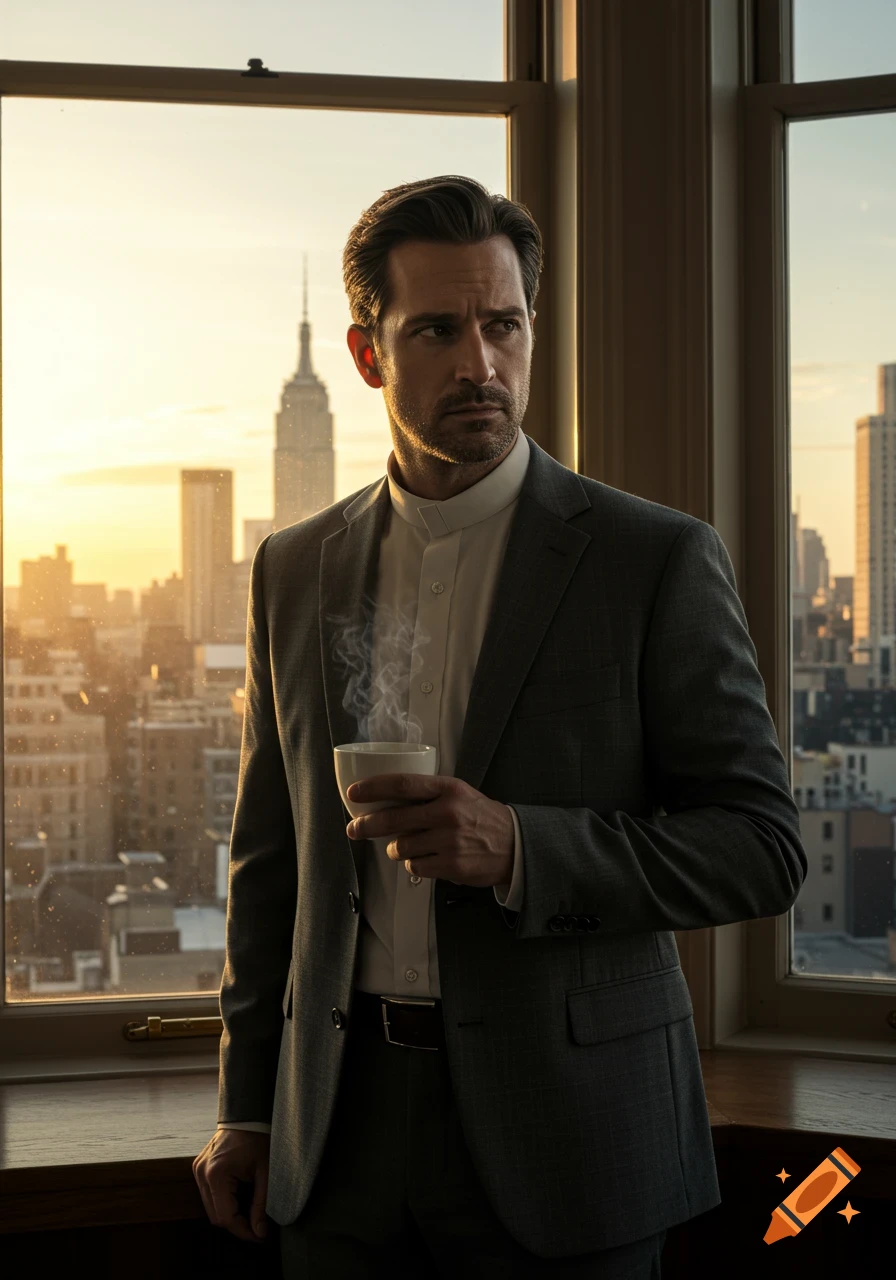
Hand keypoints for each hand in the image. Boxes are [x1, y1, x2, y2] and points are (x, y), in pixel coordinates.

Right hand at [193, 1129, 271, 1244]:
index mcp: (217, 1174)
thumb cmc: (258, 1138)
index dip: (243, 1231)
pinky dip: (223, 1202)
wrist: (247, 1114)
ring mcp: (197, 1170)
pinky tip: (239, 1198)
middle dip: (237, 1225)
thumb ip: (261, 1204)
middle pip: (215, 1216)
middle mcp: (202, 1173)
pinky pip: (208, 1195)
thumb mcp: (265, 1172)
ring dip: (229, 1214)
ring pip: (210, 1208)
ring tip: (250, 1213)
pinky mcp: (198, 1168)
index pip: (226, 1217)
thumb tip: (260, 1232)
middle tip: (258, 1228)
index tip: (260, 1236)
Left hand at [345, 773, 513, 888]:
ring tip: (407, 845)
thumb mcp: (459, 794)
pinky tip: (427, 858)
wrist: (514, 845)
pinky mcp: (451, 865)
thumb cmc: (481, 817)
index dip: (374, 788)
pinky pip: (415, 866)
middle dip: (367, 825)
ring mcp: (450, 840)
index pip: (403, 784)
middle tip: (354, 829)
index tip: (354, 793)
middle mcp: (448, 812)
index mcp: (448, 789)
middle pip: (394, 818)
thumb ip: (428, 794)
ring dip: (397, 848)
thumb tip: (386, 800)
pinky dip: (414, 864)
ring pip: (402, 846)